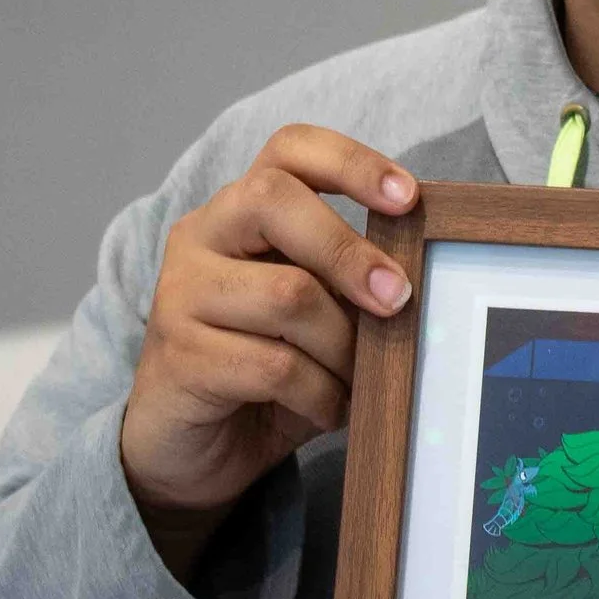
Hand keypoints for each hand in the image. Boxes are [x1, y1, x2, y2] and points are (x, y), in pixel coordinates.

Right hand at [120, 125, 417, 575]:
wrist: (186, 450)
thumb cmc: (264, 370)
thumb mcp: (316, 316)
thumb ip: (351, 285)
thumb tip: (420, 275)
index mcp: (241, 210)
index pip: (289, 149)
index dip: (351, 162)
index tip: (408, 197)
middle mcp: (202, 235)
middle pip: (275, 200)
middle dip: (349, 250)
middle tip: (398, 298)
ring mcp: (180, 293)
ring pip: (286, 294)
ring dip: (343, 345)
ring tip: (360, 379)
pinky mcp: (178, 356)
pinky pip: (273, 366)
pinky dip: (321, 393)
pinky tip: (330, 410)